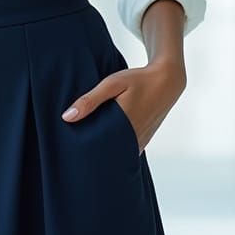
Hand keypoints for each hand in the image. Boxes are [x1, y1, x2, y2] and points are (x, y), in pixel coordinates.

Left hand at [60, 58, 186, 152]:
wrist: (166, 81)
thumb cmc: (138, 80)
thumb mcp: (112, 84)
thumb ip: (90, 100)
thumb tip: (67, 117)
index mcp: (124, 126)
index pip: (98, 148)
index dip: (84, 150)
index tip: (70, 148)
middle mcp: (134, 139)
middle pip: (107, 154)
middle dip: (92, 152)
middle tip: (75, 149)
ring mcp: (141, 142)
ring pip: (117, 154)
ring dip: (105, 150)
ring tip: (86, 146)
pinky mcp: (144, 141)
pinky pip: (126, 150)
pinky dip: (116, 147)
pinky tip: (105, 139)